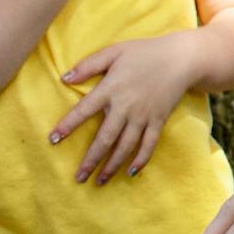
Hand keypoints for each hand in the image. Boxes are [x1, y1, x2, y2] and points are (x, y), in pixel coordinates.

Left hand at [51, 36, 191, 183]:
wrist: (180, 58)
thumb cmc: (144, 52)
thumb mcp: (114, 52)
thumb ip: (89, 65)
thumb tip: (64, 78)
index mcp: (111, 89)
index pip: (84, 110)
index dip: (68, 125)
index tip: (53, 139)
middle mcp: (126, 107)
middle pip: (105, 139)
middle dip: (91, 160)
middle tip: (78, 178)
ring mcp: (143, 116)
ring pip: (125, 147)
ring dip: (112, 166)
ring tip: (100, 181)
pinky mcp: (158, 121)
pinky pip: (148, 145)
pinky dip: (140, 160)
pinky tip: (130, 172)